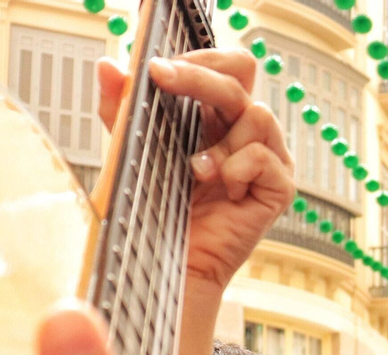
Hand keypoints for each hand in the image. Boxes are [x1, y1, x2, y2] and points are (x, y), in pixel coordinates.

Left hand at [98, 49, 294, 293]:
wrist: (167, 262)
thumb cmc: (156, 211)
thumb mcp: (133, 148)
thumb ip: (120, 108)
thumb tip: (107, 67)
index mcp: (219, 118)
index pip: (227, 66)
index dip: (199, 57)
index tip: (158, 66)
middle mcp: (248, 134)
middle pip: (243, 75)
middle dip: (200, 75)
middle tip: (163, 78)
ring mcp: (269, 160)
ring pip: (258, 113)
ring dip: (219, 140)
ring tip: (198, 170)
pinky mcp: (279, 188)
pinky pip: (263, 156)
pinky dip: (235, 169)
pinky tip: (222, 190)